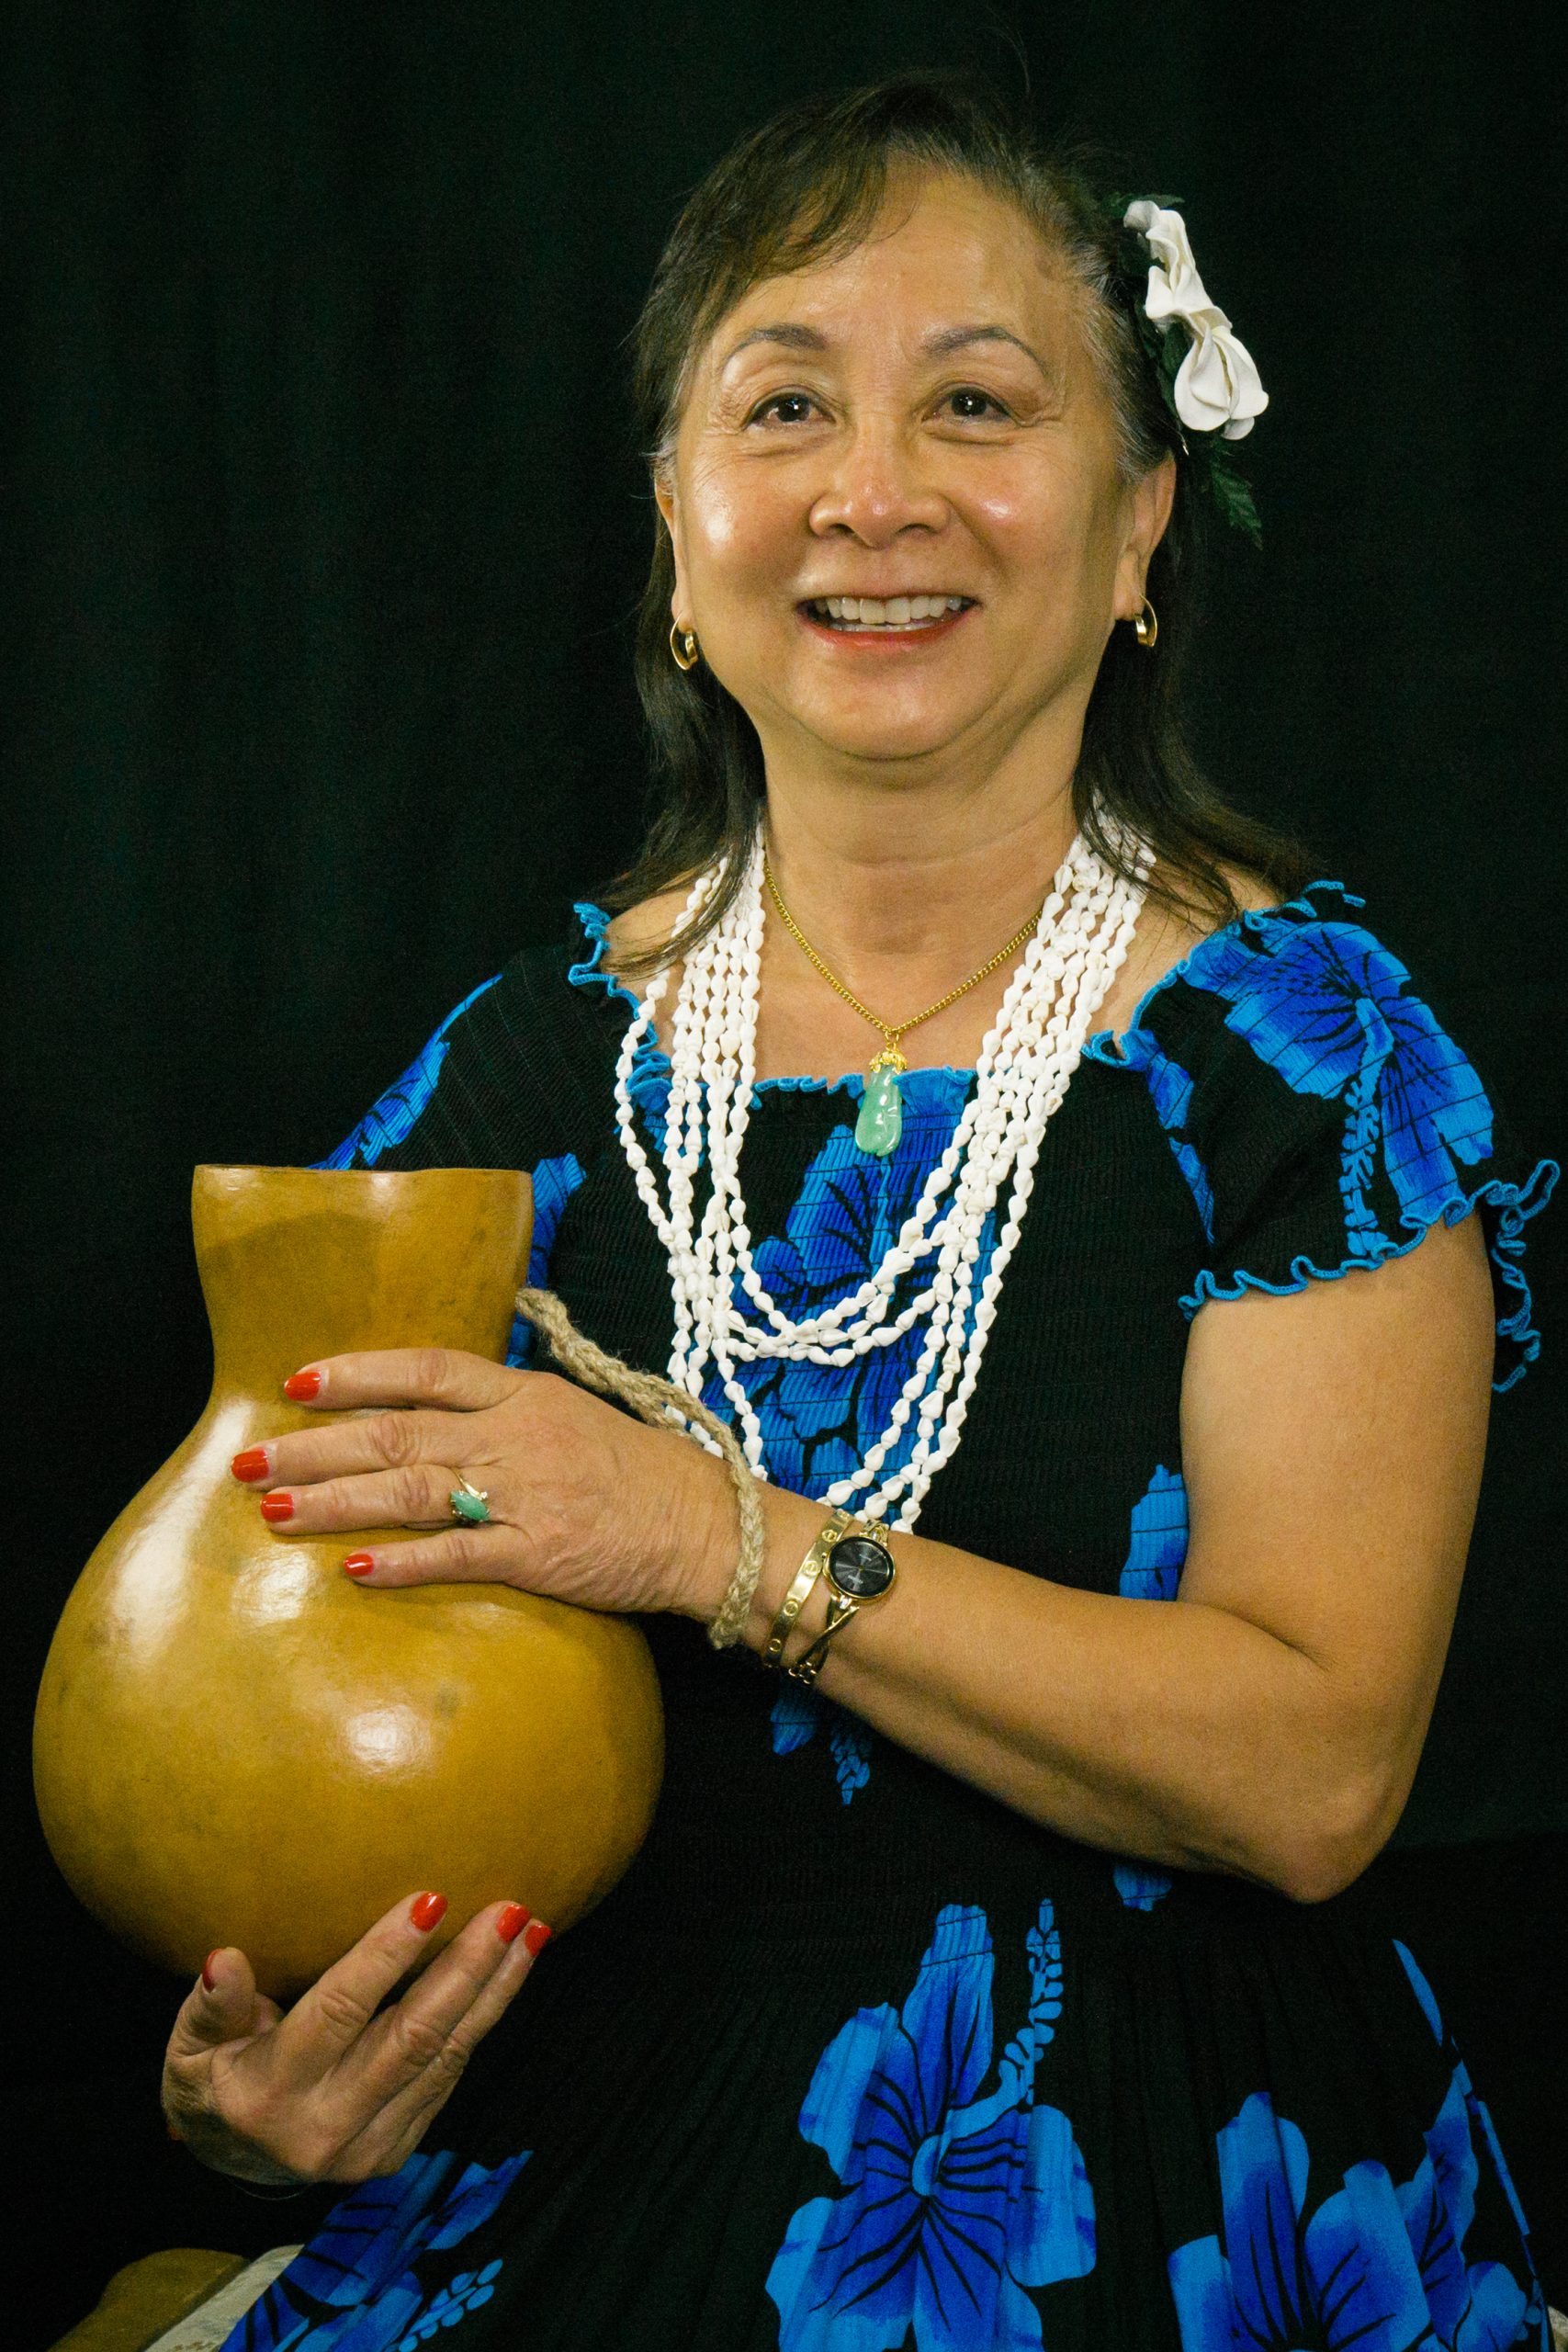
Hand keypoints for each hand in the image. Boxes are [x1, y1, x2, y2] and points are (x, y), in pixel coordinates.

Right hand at [162, 1892, 548, 2184]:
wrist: (231, 2164)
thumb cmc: (210, 2079)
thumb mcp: (188, 2049)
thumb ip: (207, 2007)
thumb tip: (225, 1959)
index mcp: (268, 2096)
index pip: (339, 2013)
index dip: (386, 1957)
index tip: (432, 1899)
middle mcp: (324, 2130)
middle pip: (412, 2039)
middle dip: (468, 1970)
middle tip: (511, 1910)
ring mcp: (366, 2150)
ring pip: (444, 2059)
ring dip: (494, 1993)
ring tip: (532, 1931)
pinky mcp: (393, 2155)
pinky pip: (445, 2080)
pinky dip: (480, 2024)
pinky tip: (507, 1974)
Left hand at [230, 1348, 734, 1614]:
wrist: (705, 1524)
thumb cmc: (635, 1471)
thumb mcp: (568, 1414)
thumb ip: (499, 1408)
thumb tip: (425, 1409)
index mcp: (522, 1393)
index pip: (426, 1369)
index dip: (357, 1374)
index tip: (296, 1383)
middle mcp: (515, 1435)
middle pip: (397, 1433)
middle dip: (313, 1447)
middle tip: (248, 1460)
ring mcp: (526, 1494)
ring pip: (412, 1491)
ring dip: (337, 1501)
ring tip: (275, 1511)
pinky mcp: (539, 1554)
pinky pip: (460, 1555)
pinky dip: (405, 1561)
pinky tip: (355, 1568)